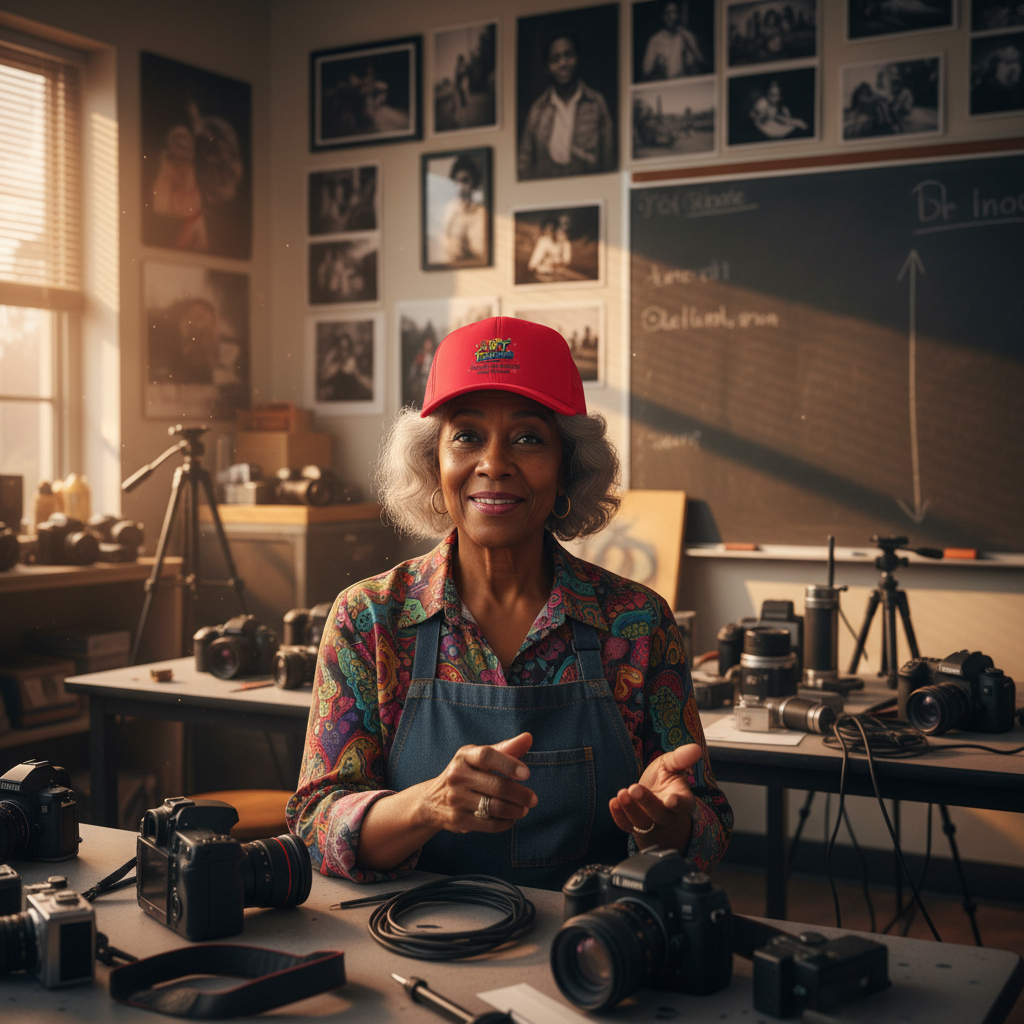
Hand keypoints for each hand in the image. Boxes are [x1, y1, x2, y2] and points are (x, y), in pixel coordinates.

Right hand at [420, 732, 536, 834]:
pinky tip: (511, 819)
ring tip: (524, 809)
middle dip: (519, 794)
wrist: (434, 800)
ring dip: (515, 810)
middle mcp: (457, 775)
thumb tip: (528, 737)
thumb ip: (506, 748)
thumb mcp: (480, 758)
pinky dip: (504, 823)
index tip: (527, 774)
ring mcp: (455, 798)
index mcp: (464, 756)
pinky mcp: (458, 819)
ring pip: (494, 807)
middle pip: (495, 786)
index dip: (508, 764)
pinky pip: (488, 824)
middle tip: (533, 799)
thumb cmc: (467, 773)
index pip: (486, 756)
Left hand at [609, 744, 702, 852]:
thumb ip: (681, 759)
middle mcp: (668, 816)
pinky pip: (627, 826)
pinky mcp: (634, 828)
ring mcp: (651, 824)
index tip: (670, 799)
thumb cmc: (665, 781)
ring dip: (630, 809)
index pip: (683, 805)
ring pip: (642, 822)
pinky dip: (619, 816)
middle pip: (659, 814)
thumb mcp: (672, 767)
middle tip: (634, 788)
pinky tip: (613, 803)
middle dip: (646, 802)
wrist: (653, 798)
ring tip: (621, 793)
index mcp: (682, 800)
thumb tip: (696, 748)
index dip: (678, 803)